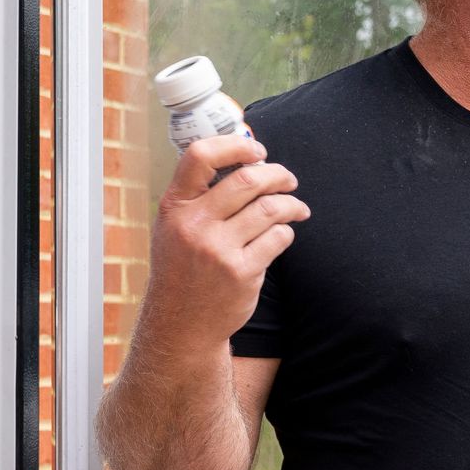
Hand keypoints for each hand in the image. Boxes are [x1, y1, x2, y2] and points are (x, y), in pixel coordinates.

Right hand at [140, 135, 309, 349]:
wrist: (181, 323)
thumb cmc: (182, 268)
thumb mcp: (173, 228)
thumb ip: (198, 196)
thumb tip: (244, 158)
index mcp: (174, 207)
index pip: (200, 156)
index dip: (234, 145)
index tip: (256, 149)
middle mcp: (193, 225)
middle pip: (247, 179)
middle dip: (277, 174)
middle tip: (288, 179)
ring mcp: (217, 250)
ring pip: (269, 208)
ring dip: (291, 204)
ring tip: (296, 208)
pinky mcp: (241, 273)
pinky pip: (278, 238)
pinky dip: (286, 232)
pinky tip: (283, 235)